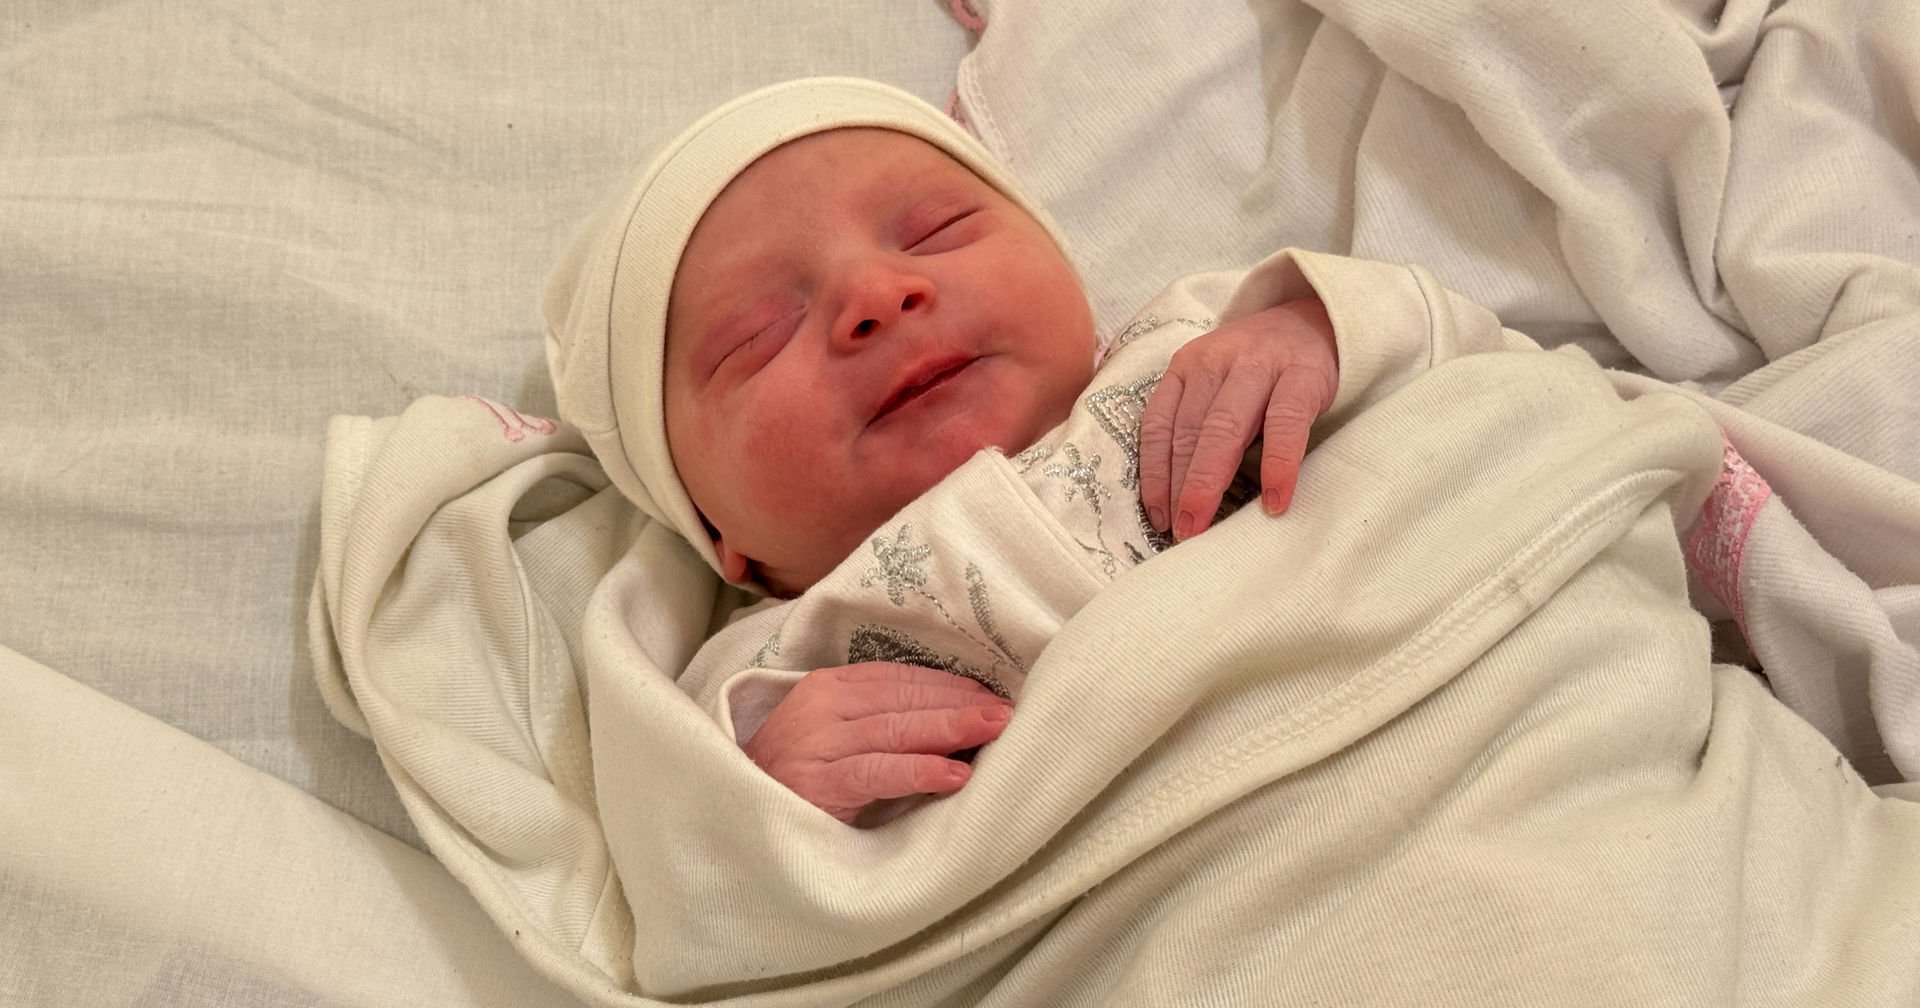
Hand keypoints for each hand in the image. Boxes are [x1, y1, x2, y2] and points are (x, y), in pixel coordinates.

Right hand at [742, 662, 1013, 822]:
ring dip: (950, 729)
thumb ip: (879, 722)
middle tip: (1006, 712)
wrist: (735, 809)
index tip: (989, 692)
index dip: (948, 684)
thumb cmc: (794, 775)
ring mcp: (819, 743)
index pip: (900, 678)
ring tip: (992, 732)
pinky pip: (877, 772)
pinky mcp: (819, 783)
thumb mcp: (834, 735)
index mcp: (830, 687)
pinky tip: (953, 775)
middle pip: (904, 700)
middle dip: (959, 704)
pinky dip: (918, 771)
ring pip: (896, 730)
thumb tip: (952, 720)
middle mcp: (823, 706)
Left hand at [1138, 297, 1337, 540]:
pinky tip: (1274, 499)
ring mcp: (1258, 365)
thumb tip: (1176, 497)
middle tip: (1179, 531)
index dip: (1154, 475)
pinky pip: (1284, 424)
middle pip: (1189, 431)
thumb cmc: (1259, 369)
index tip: (1157, 516)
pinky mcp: (1301, 375)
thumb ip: (1196, 423)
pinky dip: (1277, 464)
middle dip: (1179, 486)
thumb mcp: (1216, 385)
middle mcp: (1215, 362)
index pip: (1158, 425)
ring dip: (1210, 480)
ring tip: (1204, 523)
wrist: (1316, 321)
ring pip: (1225, 427)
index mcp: (1186, 367)